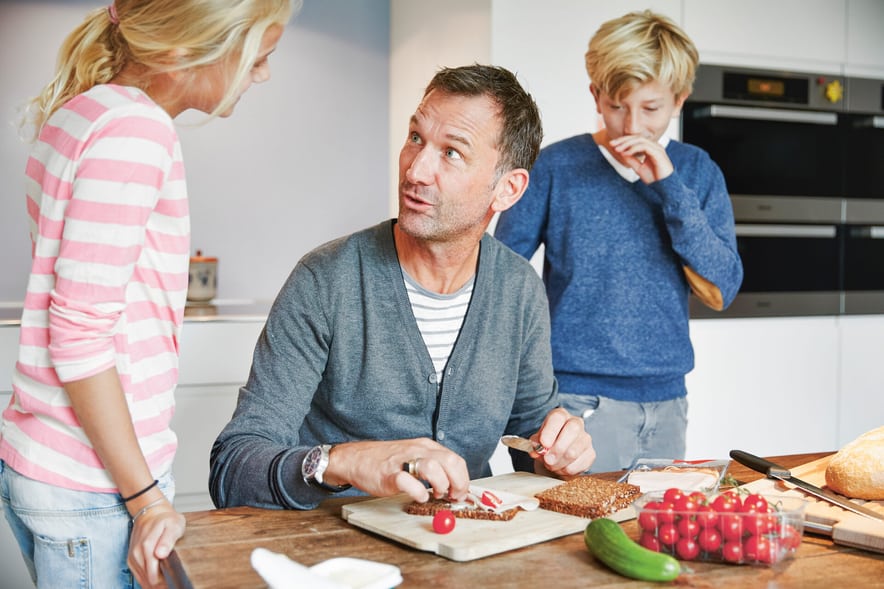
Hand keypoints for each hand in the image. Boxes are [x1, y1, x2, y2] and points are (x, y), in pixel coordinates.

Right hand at [127, 499, 185, 588]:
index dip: (165, 584)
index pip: (154, 577)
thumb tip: (160, 554)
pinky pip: (138, 575)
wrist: (151, 513)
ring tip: (166, 582)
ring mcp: (132, 557)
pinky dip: (147, 579)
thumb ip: (168, 540)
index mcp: (147, 547)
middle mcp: (137, 554)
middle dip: (161, 585)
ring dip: (153, 584)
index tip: (174, 582)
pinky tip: (157, 579)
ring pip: (142, 580)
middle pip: (148, 581)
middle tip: (172, 583)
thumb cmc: (166, 519)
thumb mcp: (174, 525)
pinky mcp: (131, 559)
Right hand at [327, 438, 470, 502]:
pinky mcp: (389, 475)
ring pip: (433, 468)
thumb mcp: (414, 456)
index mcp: (426, 447)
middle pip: (450, 462)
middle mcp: (417, 450)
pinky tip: (419, 496)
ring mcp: (403, 461)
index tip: (461, 493)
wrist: (356, 458)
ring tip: (436, 495)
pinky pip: (407, 481)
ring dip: (441, 485)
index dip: (463, 479)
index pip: (456, 459)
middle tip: (453, 496)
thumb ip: (433, 467)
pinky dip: (418, 492)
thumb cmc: (386, 461)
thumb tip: (453, 485)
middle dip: (458, 483)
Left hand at [531, 407, 595, 476]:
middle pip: (572, 430)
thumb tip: (537, 448)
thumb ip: (535, 443)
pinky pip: (580, 464)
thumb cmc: (547, 445)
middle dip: (558, 449)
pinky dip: (567, 470)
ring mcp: (585, 438)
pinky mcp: (591, 453)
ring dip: (559, 463)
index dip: (550, 431)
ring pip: (574, 451)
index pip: (557, 418)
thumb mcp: (537, 442)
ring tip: (551, 465)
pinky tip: (561, 468)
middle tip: (547, 460)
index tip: (543, 444)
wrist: (556, 458)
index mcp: (560, 415)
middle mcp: (575, 423)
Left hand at [609, 134, 673, 183]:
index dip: (623, 141)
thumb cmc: (655, 178)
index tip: (612, 145)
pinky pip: (644, 147)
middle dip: (623, 140)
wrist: (665, 187)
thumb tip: (621, 153)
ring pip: (640, 140)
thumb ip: (631, 160)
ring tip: (617, 149)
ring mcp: (657, 148)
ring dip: (627, 144)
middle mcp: (654, 146)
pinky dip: (633, 149)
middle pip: (637, 137)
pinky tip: (625, 153)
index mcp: (651, 148)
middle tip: (612, 144)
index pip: (636, 140)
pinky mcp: (658, 153)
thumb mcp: (639, 168)